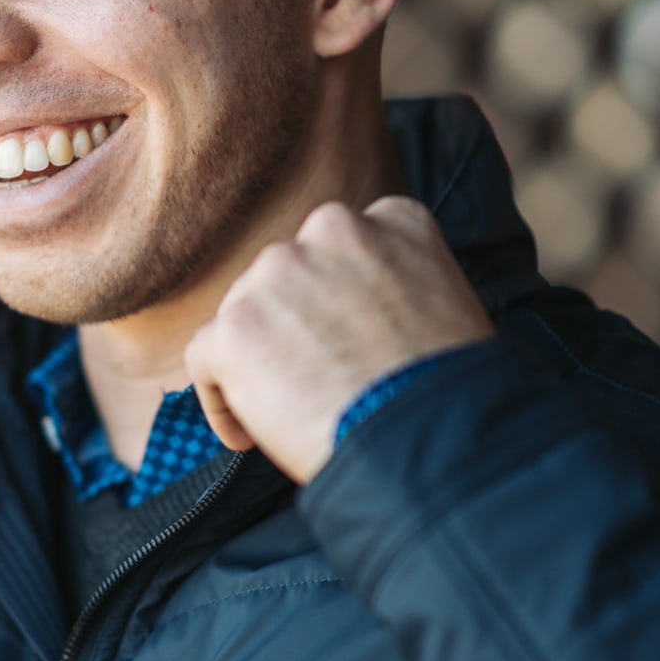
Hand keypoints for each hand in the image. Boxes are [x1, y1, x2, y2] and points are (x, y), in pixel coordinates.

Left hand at [183, 196, 493, 485]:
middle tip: (317, 381)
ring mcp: (278, 273)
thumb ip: (397, 288)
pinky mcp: (237, 326)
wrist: (433, 439)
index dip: (337, 300)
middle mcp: (332, 229)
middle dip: (294, 327)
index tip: (344, 340)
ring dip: (259, 360)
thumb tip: (355, 320)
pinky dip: (222, 400)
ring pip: (247, 314)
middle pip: (288, 278)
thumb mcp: (450, 308)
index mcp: (394, 221)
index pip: (344, 248)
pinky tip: (250, 436)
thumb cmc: (452, 395)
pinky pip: (206, 358)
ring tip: (293, 413)